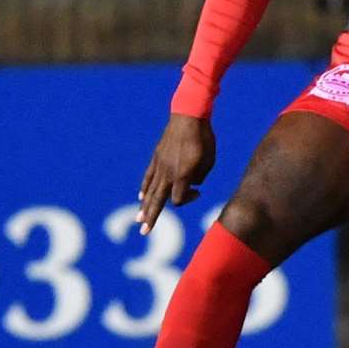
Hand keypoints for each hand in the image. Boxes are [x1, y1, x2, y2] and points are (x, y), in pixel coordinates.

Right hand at [136, 114, 215, 234]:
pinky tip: (141, 195)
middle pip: (157, 200)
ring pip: (150, 190)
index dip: (189, 200)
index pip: (179, 199)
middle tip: (143, 232)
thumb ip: (200, 176)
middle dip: (151, 217)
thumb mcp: (209, 159)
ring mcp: (159, 164)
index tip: (198, 192)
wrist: (189, 115)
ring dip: (145, 205)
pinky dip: (145, 187)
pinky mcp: (156, 157)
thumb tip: (192, 183)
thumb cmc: (204, 138)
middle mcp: (168, 172)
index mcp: (182, 175)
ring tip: (139, 218)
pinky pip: (148, 176)